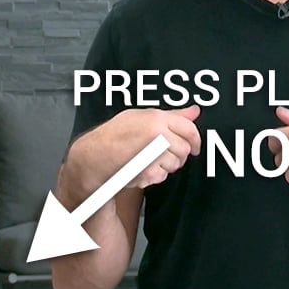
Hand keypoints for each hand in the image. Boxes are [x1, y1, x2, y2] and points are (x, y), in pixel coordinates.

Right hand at [69, 105, 202, 192]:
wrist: (92, 157)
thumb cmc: (113, 136)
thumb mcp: (141, 116)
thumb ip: (172, 115)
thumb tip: (194, 112)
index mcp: (157, 119)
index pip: (190, 129)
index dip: (196, 140)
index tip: (195, 146)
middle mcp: (157, 136)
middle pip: (185, 149)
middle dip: (177, 154)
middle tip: (162, 153)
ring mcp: (153, 155)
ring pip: (176, 165)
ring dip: (166, 165)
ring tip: (148, 159)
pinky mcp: (148, 173)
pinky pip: (162, 177)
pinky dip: (154, 176)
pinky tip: (141, 168)